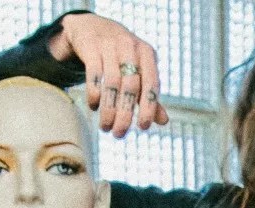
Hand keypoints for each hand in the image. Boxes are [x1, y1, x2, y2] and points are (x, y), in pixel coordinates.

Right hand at [52, 13, 167, 136]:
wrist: (93, 26)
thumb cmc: (122, 55)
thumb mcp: (139, 70)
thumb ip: (149, 94)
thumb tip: (164, 121)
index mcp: (147, 53)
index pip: (151, 84)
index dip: (148, 107)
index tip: (142, 127)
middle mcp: (130, 47)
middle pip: (130, 86)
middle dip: (125, 113)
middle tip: (119, 134)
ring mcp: (110, 44)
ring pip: (111, 83)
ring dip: (108, 109)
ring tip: (105, 127)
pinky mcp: (90, 46)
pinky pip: (93, 74)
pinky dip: (94, 94)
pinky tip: (93, 107)